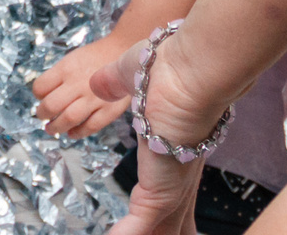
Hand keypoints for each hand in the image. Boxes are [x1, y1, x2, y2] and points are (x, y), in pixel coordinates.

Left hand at [30, 33, 131, 137]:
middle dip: (42, 114)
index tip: (40, 98)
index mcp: (66, 69)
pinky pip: (91, 126)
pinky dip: (78, 132)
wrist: (123, 54)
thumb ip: (57, 77)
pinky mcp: (110, 110)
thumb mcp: (70, 60)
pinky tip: (71, 133)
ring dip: (57, 127)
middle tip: (42, 116)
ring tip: (51, 129)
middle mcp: (78, 84)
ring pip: (69, 119)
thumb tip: (43, 97)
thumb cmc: (93, 58)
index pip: (40, 87)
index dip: (37, 95)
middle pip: (51, 105)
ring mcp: (95, 98)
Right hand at [90, 36, 219, 234]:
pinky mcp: (159, 195)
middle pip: (175, 226)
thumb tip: (98, 82)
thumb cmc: (167, 69)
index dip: (165, 218)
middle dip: (162, 234)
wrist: (189, 74)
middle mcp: (178, 183)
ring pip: (160, 231)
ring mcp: (171, 192)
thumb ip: (113, 82)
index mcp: (175, 160)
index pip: (172, 200)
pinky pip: (138, 228)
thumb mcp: (132, 78)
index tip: (149, 224)